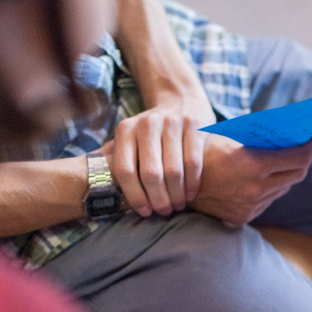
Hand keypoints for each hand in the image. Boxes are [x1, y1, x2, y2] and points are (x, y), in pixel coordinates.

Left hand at [110, 97, 216, 217]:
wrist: (180, 99)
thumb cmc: (154, 131)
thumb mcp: (133, 137)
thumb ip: (125, 160)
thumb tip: (116, 198)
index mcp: (126, 130)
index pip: (125, 171)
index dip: (135, 196)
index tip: (145, 212)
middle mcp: (147, 124)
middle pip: (150, 174)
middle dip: (158, 199)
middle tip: (164, 211)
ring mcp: (172, 124)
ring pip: (173, 171)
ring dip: (177, 195)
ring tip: (178, 205)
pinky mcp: (195, 126)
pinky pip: (193, 163)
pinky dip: (192, 183)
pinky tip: (191, 194)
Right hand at [189, 131, 311, 226]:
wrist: (172, 182)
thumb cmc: (200, 151)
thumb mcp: (228, 137)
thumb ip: (258, 137)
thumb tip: (288, 131)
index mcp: (253, 165)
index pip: (299, 157)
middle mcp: (256, 189)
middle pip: (297, 174)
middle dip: (305, 158)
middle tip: (307, 145)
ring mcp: (251, 206)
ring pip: (283, 188)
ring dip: (287, 174)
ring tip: (287, 159)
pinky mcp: (244, 217)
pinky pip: (268, 200)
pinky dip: (271, 188)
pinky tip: (267, 177)